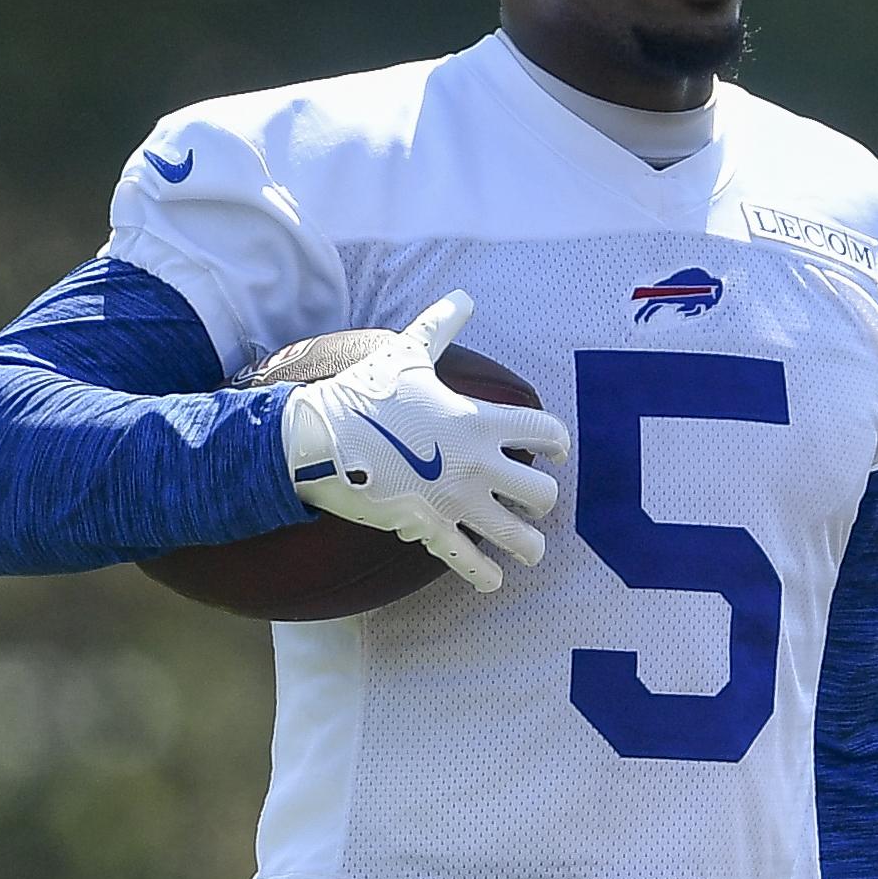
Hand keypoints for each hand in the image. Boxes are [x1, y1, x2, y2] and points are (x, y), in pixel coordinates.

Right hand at [280, 290, 570, 591]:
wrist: (319, 438)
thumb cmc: (365, 394)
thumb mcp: (407, 354)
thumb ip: (440, 327)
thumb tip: (461, 297)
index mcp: (479, 422)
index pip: (545, 433)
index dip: (558, 443)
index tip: (556, 451)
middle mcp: (478, 465)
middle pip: (542, 495)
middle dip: (543, 501)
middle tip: (535, 502)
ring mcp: (456, 502)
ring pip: (517, 537)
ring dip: (527, 545)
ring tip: (528, 548)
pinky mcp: (429, 529)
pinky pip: (469, 562)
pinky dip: (485, 576)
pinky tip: (494, 581)